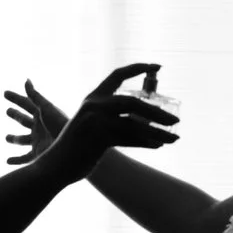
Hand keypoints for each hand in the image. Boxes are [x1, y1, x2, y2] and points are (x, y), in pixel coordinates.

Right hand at [1, 80, 69, 165]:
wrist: (72, 146)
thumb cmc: (60, 124)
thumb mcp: (46, 108)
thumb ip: (34, 95)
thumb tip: (26, 80)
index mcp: (42, 114)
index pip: (26, 103)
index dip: (15, 98)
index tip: (4, 93)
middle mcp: (39, 127)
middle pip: (24, 120)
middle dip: (16, 115)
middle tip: (7, 110)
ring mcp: (38, 141)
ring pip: (22, 139)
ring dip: (14, 138)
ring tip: (6, 137)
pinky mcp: (38, 154)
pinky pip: (24, 158)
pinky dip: (15, 160)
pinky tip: (7, 161)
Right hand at [8, 65, 178, 182]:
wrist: (57, 166)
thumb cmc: (77, 148)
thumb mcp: (93, 126)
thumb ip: (114, 120)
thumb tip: (147, 123)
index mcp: (92, 98)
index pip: (117, 75)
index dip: (138, 68)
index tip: (158, 66)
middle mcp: (94, 105)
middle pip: (132, 102)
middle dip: (157, 112)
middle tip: (176, 120)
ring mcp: (95, 121)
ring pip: (134, 123)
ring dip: (158, 131)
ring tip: (175, 138)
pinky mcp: (98, 137)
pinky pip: (129, 138)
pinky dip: (146, 142)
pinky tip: (159, 145)